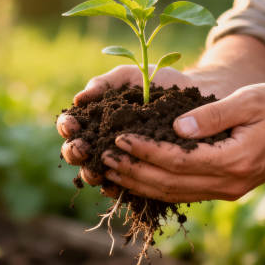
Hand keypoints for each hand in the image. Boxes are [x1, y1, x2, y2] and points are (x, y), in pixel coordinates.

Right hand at [56, 65, 200, 188]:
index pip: (72, 126)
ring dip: (92, 173)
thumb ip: (105, 84)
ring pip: (96, 174)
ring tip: (97, 170)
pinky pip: (124, 187)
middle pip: (77, 153)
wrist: (196, 95)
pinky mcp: (141, 174)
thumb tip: (79, 99)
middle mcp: (102, 142)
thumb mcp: (131, 76)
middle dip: (74, 152)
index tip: (73, 124)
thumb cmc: (159, 83)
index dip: (68, 126)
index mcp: (95, 118)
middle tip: (83, 148)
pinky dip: (118, 188)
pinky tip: (119, 185)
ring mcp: (120, 161)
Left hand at [101, 83, 264, 202]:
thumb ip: (212, 114)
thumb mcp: (249, 100)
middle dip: (134, 171)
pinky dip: (159, 187)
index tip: (119, 136)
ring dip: (141, 183)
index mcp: (234, 159)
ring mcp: (228, 190)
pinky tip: (138, 178)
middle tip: (104, 157)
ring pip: (175, 193)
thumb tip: (176, 125)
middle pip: (170, 183)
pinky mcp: (227, 189)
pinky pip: (186, 192)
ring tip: (112, 170)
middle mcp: (229, 182)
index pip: (178, 160)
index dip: (145, 150)